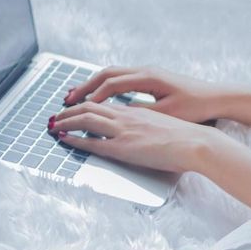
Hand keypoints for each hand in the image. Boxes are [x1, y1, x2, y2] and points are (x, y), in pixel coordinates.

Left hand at [48, 100, 211, 172]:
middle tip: (56, 114)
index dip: (87, 102)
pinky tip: (64, 138)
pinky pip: (92, 142)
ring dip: (66, 120)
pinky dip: (75, 139)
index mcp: (137, 111)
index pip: (105, 102)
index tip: (75, 106)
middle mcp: (127, 116)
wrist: (196, 142)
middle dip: (70, 109)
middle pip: (90, 106)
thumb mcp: (164, 123)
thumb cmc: (187, 137)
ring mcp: (124, 131)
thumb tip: (139, 127)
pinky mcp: (124, 147)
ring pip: (86, 119)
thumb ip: (147, 123)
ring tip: (53, 123)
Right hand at [64, 65, 227, 123]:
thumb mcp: (167, 113)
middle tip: (67, 100)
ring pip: (113, 74)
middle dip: (85, 86)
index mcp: (148, 78)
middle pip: (107, 74)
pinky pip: (121, 78)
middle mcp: (146, 71)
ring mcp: (148, 72)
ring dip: (94, 84)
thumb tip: (118, 116)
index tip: (77, 109)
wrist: (217, 98)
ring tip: (76, 96)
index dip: (93, 97)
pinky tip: (99, 96)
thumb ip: (142, 113)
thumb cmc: (195, 107)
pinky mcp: (152, 78)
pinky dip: (106, 86)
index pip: (112, 84)